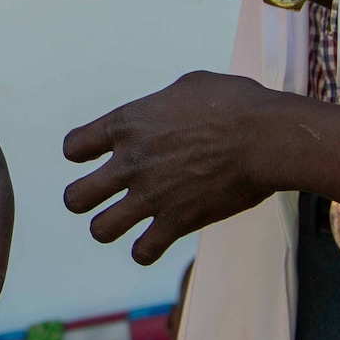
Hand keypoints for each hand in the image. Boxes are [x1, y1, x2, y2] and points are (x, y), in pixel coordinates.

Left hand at [62, 71, 288, 263]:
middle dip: (82, 198)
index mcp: (128, 124)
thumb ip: (160, 106)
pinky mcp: (177, 222)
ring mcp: (151, 196)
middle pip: (75, 197)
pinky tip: (156, 239)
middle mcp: (131, 162)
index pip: (74, 146)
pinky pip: (143, 252)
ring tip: (124, 222)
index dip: (80, 153)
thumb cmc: (234, 103)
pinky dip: (146, 250)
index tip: (94, 156)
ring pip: (100, 230)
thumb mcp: (187, 87)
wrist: (265, 137)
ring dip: (108, 227)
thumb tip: (161, 115)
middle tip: (102, 196)